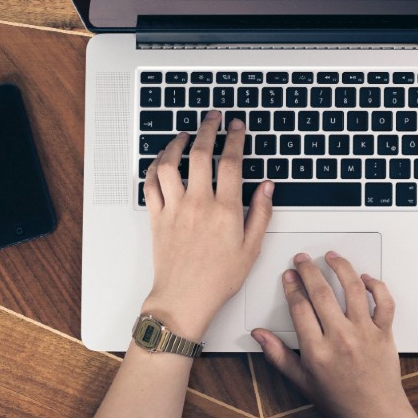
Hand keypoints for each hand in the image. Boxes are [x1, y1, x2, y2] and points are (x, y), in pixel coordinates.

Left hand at [142, 110, 273, 337]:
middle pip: (200, 154)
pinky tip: (162, 160)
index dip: (235, 138)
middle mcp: (198, 204)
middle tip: (213, 118)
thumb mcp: (251, 248)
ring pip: (170, 164)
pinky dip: (154, 166)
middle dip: (208, 129)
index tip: (236, 127)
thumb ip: (261, 213)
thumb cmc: (218, 279)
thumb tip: (267, 187)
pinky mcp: (157, 217)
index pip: (231, 162)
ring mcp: (174, 208)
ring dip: (176, 143)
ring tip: (185, 134)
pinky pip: (150, 183)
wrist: (184, 299)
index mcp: (225, 210)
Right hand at [251, 251, 409, 417]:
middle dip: (308, 270)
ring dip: (341, 268)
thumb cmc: (340, 400)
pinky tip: (365, 278)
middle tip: (302, 259)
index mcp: (317, 351)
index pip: (299, 307)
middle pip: (321, 292)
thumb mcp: (301, 381)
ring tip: (331, 257)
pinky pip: (384, 302)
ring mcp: (364, 333)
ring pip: (353, 289)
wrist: (375, 415)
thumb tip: (259, 335)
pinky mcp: (384, 333)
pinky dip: (376, 286)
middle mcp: (341, 338)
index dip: (292, 286)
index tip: (289, 276)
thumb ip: (278, 355)